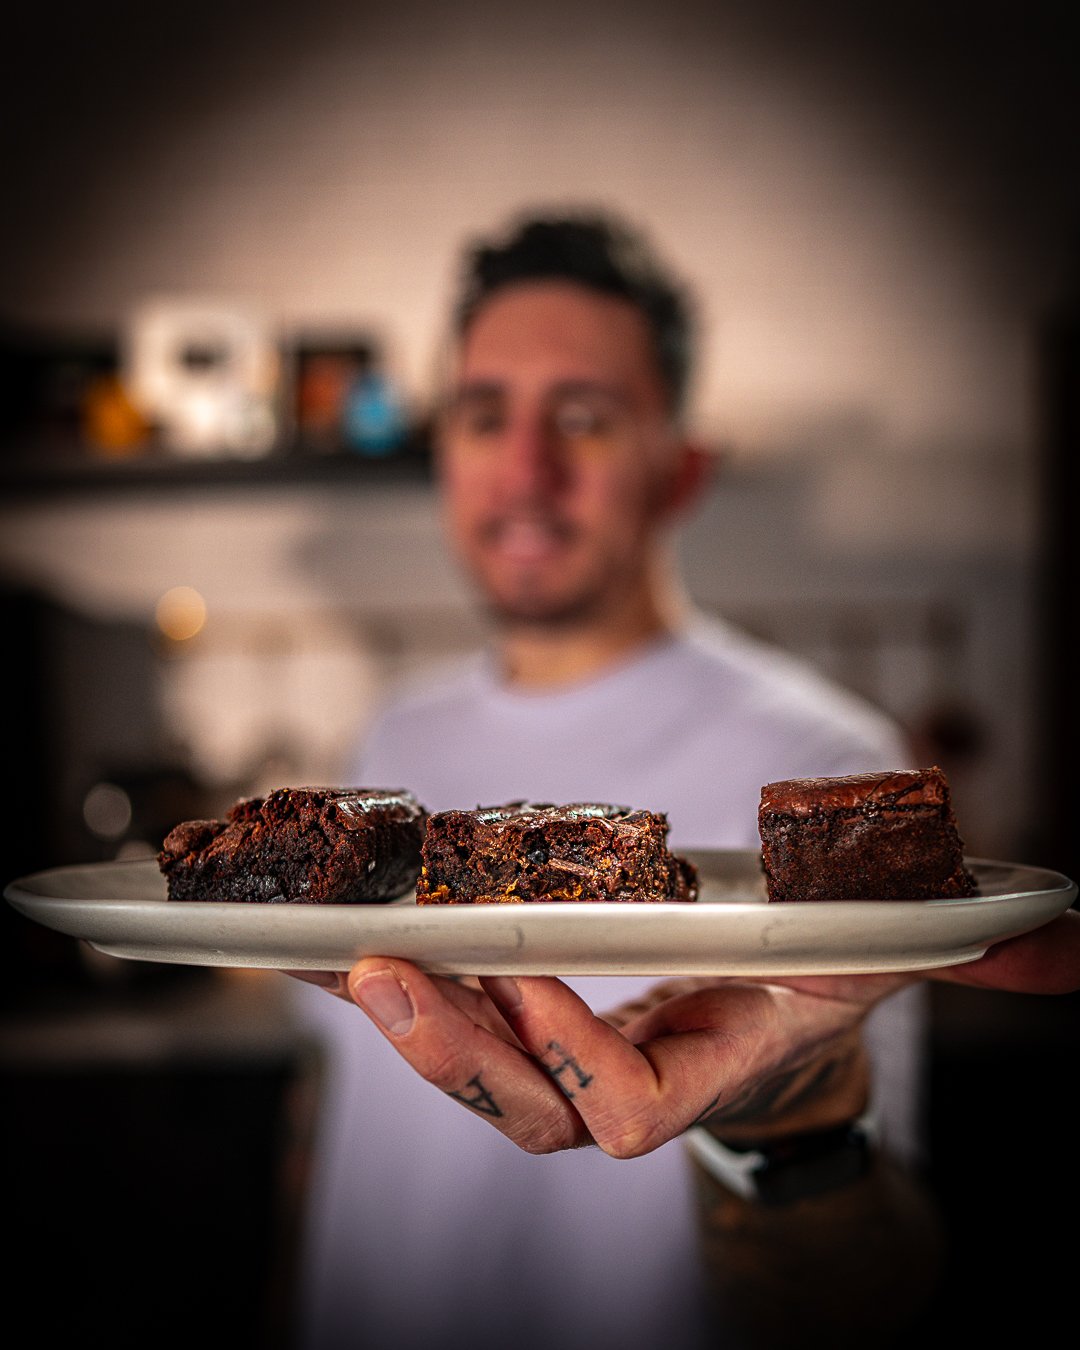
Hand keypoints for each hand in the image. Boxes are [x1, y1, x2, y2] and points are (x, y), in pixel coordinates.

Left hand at [288, 907, 1079, 1157]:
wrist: (769, 1002)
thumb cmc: (817, 974)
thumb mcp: (884, 948)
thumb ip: (965, 950)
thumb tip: (1065, 946)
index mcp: (707, 1064)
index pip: (629, 1109)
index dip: (577, 1057)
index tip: (532, 970)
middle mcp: (632, 1075)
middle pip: (524, 1109)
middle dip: (449, 1052)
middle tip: (381, 975)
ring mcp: (577, 1049)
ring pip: (477, 1075)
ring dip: (409, 1020)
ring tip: (350, 957)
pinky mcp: (537, 1013)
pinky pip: (464, 1018)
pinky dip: (413, 984)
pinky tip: (361, 942)